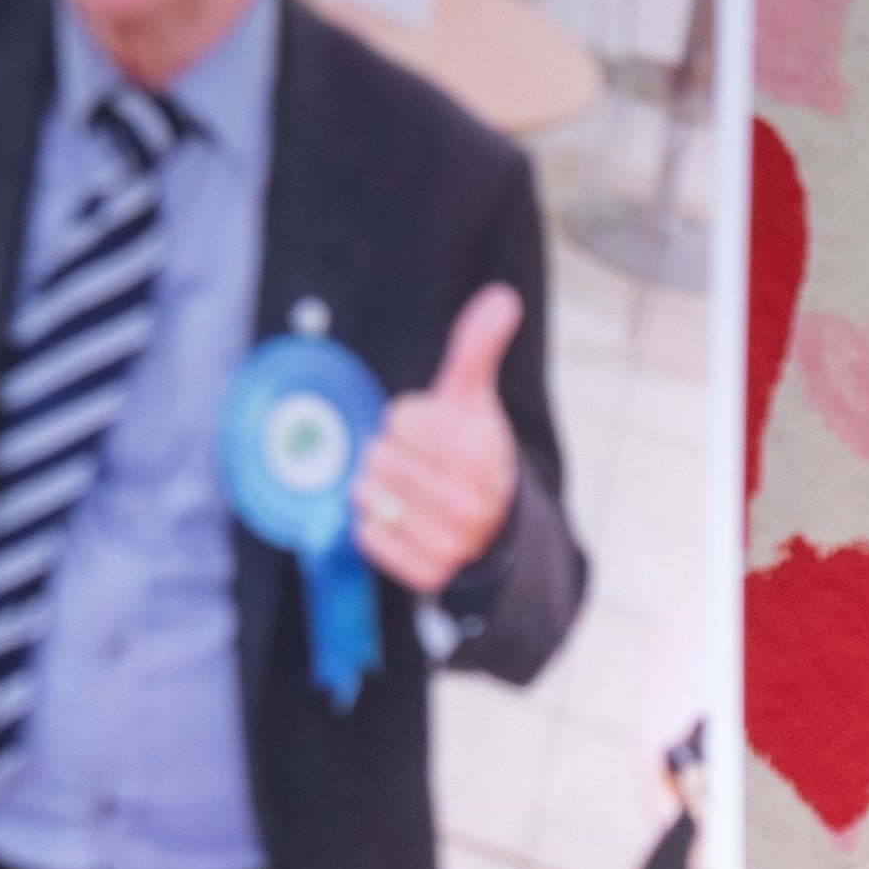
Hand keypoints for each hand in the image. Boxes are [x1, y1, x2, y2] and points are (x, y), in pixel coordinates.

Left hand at [356, 284, 519, 594]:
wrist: (496, 529)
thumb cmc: (472, 453)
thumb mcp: (475, 402)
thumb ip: (478, 348)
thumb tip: (502, 295)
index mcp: (481, 451)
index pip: (400, 417)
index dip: (410, 421)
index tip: (435, 436)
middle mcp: (470, 500)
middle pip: (379, 455)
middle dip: (392, 456)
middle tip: (421, 468)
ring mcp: (450, 540)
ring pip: (368, 495)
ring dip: (379, 491)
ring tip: (411, 494)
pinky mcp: (427, 572)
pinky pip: (367, 535)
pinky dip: (376, 527)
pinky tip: (404, 522)